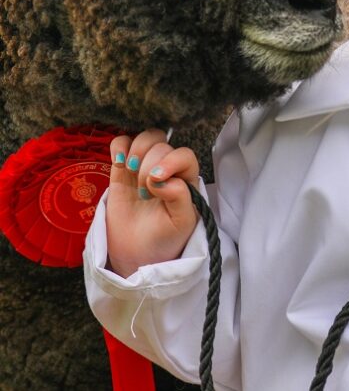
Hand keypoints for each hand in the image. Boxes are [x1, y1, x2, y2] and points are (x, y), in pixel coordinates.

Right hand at [105, 129, 199, 277]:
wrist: (137, 255)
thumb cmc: (165, 239)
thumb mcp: (181, 223)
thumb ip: (180, 198)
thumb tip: (165, 180)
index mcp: (187, 179)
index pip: (184, 154)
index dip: (170, 161)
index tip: (156, 181)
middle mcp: (168, 168)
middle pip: (162, 145)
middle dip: (150, 165)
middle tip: (144, 193)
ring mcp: (144, 167)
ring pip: (146, 138)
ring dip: (137, 151)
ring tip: (131, 174)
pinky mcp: (122, 170)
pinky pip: (122, 143)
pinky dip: (119, 146)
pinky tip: (118, 163)